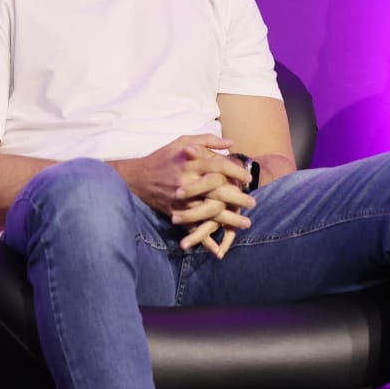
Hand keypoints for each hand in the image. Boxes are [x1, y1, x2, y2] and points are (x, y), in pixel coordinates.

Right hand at [112, 135, 254, 258]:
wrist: (137, 177)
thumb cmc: (163, 157)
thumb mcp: (183, 141)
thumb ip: (207, 140)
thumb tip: (231, 143)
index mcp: (191, 162)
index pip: (218, 165)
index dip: (235, 170)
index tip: (248, 177)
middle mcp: (187, 181)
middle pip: (217, 190)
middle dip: (237, 198)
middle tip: (253, 203)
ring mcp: (181, 200)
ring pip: (208, 211)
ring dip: (228, 219)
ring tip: (245, 223)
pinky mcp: (175, 213)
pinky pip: (192, 228)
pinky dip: (204, 239)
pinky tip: (219, 248)